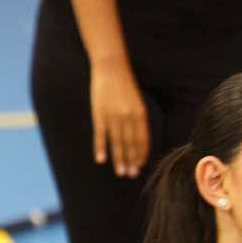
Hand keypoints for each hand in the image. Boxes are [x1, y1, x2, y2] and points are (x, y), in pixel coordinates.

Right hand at [90, 62, 150, 176]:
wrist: (110, 67)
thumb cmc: (125, 84)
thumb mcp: (138, 101)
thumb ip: (138, 118)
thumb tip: (138, 136)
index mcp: (140, 114)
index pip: (142, 139)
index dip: (141, 153)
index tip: (140, 165)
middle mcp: (128, 117)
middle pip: (129, 144)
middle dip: (130, 161)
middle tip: (130, 175)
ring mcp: (113, 116)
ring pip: (116, 143)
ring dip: (118, 159)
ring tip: (120, 172)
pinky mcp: (99, 114)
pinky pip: (100, 135)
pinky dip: (100, 148)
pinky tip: (101, 160)